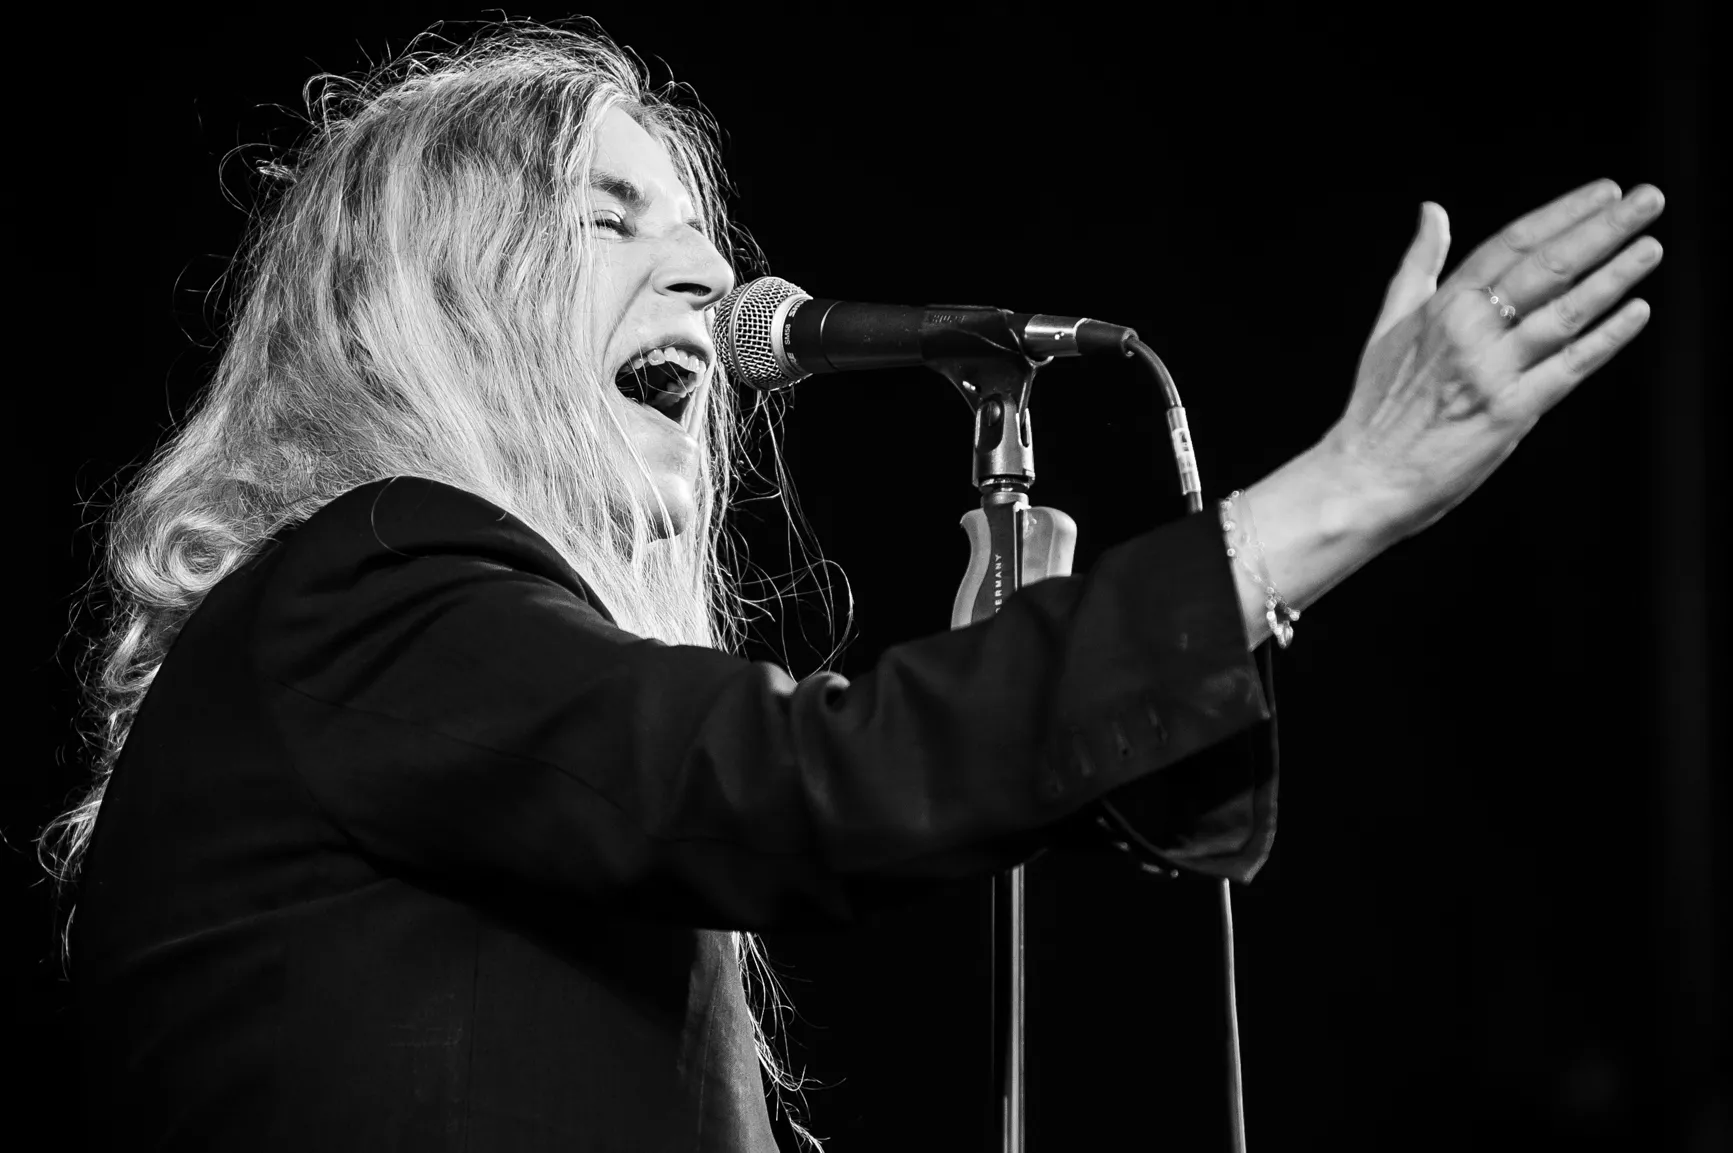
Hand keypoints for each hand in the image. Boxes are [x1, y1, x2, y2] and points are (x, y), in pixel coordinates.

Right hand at [1322, 179, 1664, 541]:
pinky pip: (1568, 368)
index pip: (1510, 244)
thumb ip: (1418, 266)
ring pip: (1564, 313)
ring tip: (1651, 247)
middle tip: (1648, 199)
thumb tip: (1432, 210)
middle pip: (1546, 267)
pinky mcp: (1509, 413)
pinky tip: (1638, 312)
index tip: (1605, 190)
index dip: (1562, 214)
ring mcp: (1490, 371)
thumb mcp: (1390, 325)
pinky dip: (1605, 339)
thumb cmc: (1377, 408)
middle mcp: (1466, 331)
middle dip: (1602, 229)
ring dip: (1613, 277)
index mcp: (1441, 306)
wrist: (1362, 479)